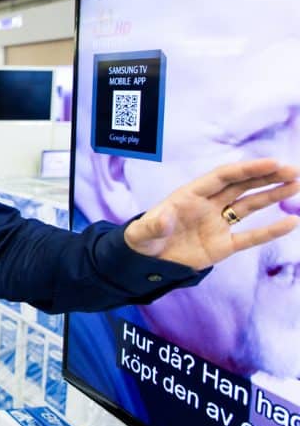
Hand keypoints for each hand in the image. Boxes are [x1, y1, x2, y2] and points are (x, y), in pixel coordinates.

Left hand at [124, 158, 299, 269]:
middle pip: (241, 186)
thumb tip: (163, 217)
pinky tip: (292, 222)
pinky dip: (270, 231)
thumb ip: (153, 225)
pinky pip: (250, 237)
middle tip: (293, 170)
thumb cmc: (142, 241)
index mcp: (190, 195)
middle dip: (266, 177)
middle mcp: (207, 206)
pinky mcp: (223, 245)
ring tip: (296, 184)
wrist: (146, 263)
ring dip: (272, 195)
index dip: (246, 169)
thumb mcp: (141, 233)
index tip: (272, 162)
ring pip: (250, 205)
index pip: (222, 177)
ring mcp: (217, 224)